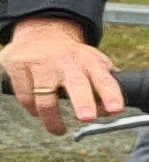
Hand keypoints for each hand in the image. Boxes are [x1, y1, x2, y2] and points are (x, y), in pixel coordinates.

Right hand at [2, 15, 122, 133]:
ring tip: (58, 129)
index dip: (111, 94)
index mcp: (89, 62)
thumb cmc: (72, 56)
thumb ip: (105, 83)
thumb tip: (112, 110)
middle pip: (76, 84)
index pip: (104, 79)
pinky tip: (37, 111)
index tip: (116, 109)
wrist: (42, 33)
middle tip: (87, 118)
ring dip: (52, 120)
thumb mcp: (93, 62)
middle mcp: (67, 61)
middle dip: (83, 102)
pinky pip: (26, 97)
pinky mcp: (19, 66)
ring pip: (46, 99)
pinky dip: (32, 109)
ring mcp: (42, 63)